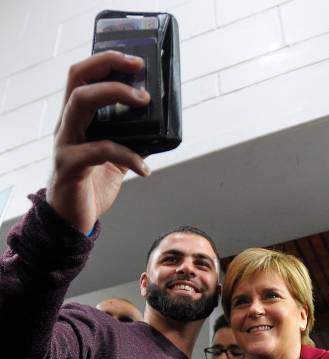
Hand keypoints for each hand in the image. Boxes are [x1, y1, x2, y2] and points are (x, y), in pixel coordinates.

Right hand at [46, 52, 150, 232]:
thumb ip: (129, 142)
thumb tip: (158, 130)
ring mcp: (65, 144)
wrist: (71, 222)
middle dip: (108, 65)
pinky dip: (128, 155)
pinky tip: (144, 168)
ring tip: (144, 103)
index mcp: (76, 122)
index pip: (83, 77)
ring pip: (80, 102)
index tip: (136, 60)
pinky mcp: (70, 166)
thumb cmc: (90, 188)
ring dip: (115, 95)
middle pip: (78, 79)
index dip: (106, 61)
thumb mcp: (114, 161)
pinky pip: (100, 150)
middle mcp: (67, 126)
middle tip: (138, 68)